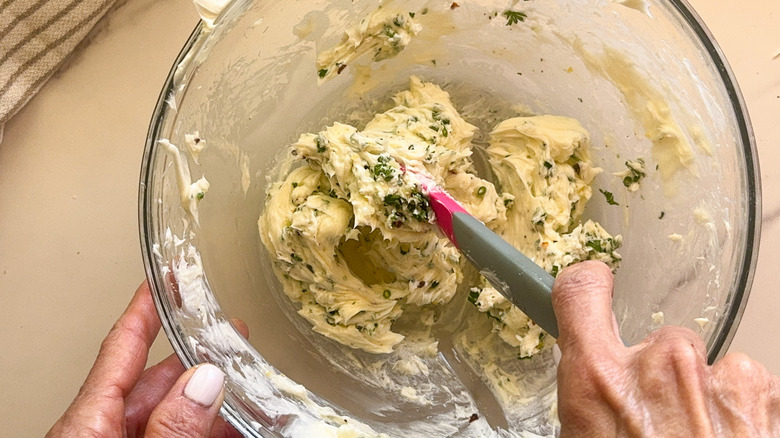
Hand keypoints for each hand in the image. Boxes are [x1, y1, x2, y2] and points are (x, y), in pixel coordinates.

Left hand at [47, 281, 245, 437]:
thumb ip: (172, 426)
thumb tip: (206, 382)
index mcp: (86, 425)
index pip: (121, 348)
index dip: (145, 308)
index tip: (164, 278)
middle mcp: (100, 432)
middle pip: (154, 380)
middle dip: (198, 357)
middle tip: (231, 336)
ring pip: (171, 411)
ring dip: (210, 400)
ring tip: (248, 390)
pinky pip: (173, 434)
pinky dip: (205, 428)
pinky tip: (234, 426)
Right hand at [552, 260, 779, 436]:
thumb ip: (590, 400)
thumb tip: (592, 389)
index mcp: (599, 381)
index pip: (580, 292)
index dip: (586, 285)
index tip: (591, 287)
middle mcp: (661, 366)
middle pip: (660, 341)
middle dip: (662, 377)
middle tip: (662, 426)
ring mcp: (723, 379)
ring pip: (712, 368)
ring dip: (708, 398)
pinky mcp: (769, 395)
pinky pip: (750, 388)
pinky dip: (744, 415)